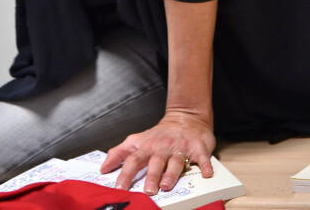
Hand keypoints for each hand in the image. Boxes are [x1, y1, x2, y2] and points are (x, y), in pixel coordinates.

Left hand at [100, 111, 214, 195]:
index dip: (125, 173)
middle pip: (155, 161)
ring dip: (171, 174)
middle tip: (147, 191)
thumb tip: (103, 168)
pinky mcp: (198, 148)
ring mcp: (180, 147)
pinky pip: (202, 157)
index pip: (133, 159)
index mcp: (147, 147)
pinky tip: (206, 174)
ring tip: (166, 186)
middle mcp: (162, 147)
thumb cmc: (159, 135)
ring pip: (175, 161)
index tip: (119, 187)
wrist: (185, 118)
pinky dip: (205, 165)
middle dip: (150, 176)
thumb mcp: (137, 140)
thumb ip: (119, 153)